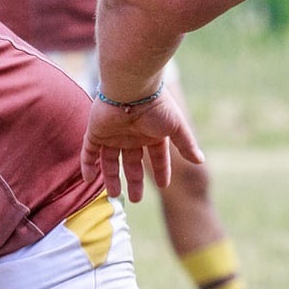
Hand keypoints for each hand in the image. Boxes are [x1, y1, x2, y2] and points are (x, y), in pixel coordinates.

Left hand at [82, 88, 203, 203]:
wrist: (132, 88)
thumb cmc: (156, 105)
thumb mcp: (176, 127)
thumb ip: (186, 144)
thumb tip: (200, 160)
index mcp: (151, 132)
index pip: (157, 156)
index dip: (161, 170)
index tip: (164, 186)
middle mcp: (131, 134)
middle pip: (131, 162)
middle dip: (134, 180)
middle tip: (136, 200)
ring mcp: (112, 133)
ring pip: (109, 160)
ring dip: (111, 177)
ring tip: (115, 196)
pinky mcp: (95, 131)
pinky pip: (88, 151)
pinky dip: (87, 165)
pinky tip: (88, 180)